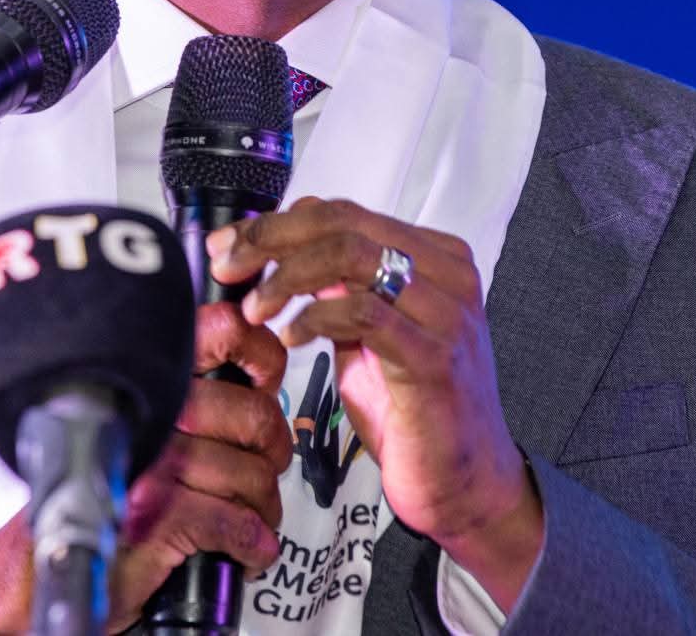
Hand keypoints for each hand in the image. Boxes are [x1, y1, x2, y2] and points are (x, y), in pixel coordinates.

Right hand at [0, 301, 291, 634]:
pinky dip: (250, 542)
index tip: (265, 377)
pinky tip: (247, 550)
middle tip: (265, 469)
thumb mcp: (134, 434)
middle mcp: (151, 416)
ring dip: (261, 508)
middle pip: (253, 416)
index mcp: (148, 383)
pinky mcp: (158, 519)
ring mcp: (154, 467)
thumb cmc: (92, 498)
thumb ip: (184, 405)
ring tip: (253, 520)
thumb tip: (253, 386)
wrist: (41, 566)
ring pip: (249, 475)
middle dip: (271, 453)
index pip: (218, 333)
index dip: (259, 352)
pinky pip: (232, 521)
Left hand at [208, 197, 543, 610]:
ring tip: (256, 308)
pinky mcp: (435, 358)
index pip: (343, 213)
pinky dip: (315, 318)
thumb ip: (336, 286)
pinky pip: (363, 313)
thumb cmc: (412, 409)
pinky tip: (290, 338)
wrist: (467, 483)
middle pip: (343, 222)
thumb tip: (279, 244)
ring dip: (287, 278)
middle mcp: (447, 275)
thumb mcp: (366, 333)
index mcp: (434, 257)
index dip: (277, 223)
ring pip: (350, 256)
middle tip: (229, 267)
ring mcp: (446, 314)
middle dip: (271, 240)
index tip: (229, 244)